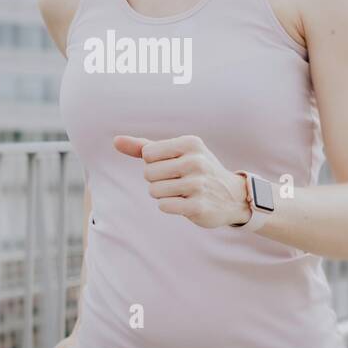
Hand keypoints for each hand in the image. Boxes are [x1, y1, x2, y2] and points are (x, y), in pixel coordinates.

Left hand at [114, 134, 250, 228]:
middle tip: (177, 181)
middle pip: (149, 173)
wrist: (233, 196)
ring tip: (181, 192)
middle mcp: (196, 161)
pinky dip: (169, 206)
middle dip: (157, 180)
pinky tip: (184, 203)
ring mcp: (198, 184)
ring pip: (154, 191)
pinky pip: (164, 206)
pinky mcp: (198, 206)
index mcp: (190, 143)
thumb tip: (115, 141)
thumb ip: (143, 147)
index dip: (153, 163)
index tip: (171, 165)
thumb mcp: (176, 153)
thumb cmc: (197, 170)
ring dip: (162, 194)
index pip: (148, 153)